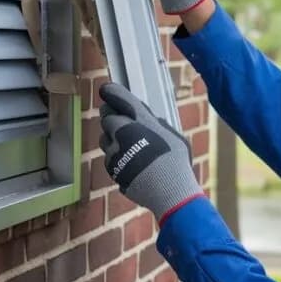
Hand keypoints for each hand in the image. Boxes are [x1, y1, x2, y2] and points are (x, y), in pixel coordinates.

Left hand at [99, 82, 203, 223]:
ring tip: (128, 146)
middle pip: (106, 118)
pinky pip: (108, 157)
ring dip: (111, 139)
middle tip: (121, 121)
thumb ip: (154, 124)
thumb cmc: (176, 163)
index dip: (112, 93)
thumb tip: (145, 118)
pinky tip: (131, 163)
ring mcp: (115, 152)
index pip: (121, 99)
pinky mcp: (111, 169)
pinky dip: (115, 157)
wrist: (169, 192)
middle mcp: (123, 133)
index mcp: (141, 121)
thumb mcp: (172, 136)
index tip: (105, 89)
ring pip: (104, 138)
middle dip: (112, 118)